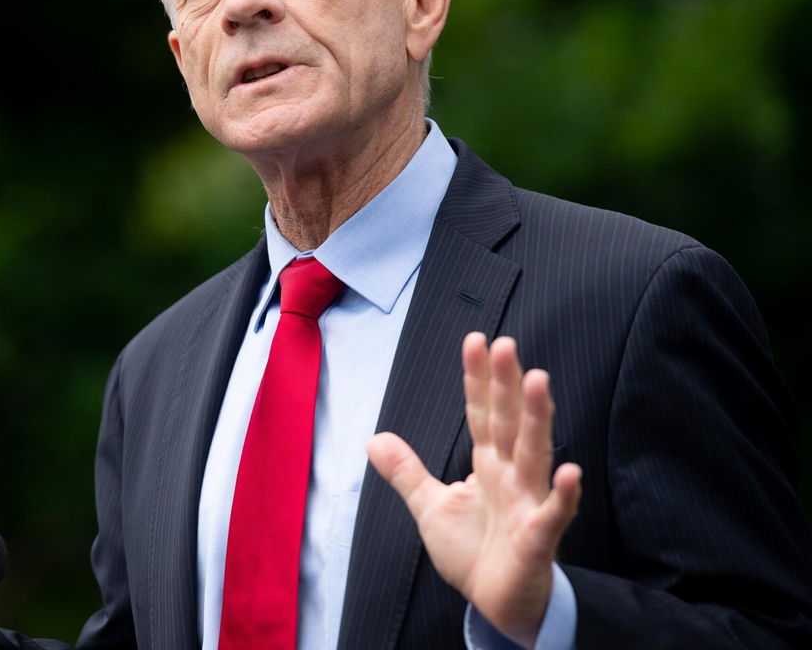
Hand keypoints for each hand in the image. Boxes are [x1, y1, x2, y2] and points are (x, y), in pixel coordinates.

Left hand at [367, 333, 581, 648]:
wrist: (497, 604)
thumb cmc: (473, 552)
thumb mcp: (431, 506)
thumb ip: (407, 471)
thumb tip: (374, 438)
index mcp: (488, 464)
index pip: (482, 413)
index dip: (478, 379)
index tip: (476, 340)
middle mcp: (511, 475)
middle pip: (509, 423)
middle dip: (506, 385)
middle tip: (505, 344)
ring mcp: (528, 503)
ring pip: (534, 455)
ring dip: (537, 420)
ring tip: (539, 380)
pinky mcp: (538, 538)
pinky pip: (553, 515)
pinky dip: (562, 495)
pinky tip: (569, 472)